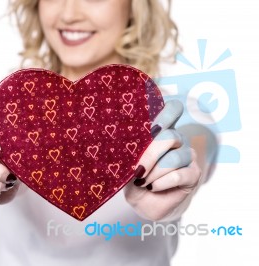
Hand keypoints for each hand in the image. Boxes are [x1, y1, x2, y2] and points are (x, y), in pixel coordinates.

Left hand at [124, 100, 202, 220]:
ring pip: (174, 158)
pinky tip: (153, 187)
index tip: (152, 126)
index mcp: (160, 130)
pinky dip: (162, 183)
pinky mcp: (194, 174)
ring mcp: (188, 155)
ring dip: (155, 172)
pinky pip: (179, 174)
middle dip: (150, 154)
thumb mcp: (127, 164)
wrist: (143, 203)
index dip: (166, 113)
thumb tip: (127, 146)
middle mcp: (177, 139)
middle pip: (170, 136)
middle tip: (138, 169)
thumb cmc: (134, 179)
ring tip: (143, 181)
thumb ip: (130, 153)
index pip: (173, 109)